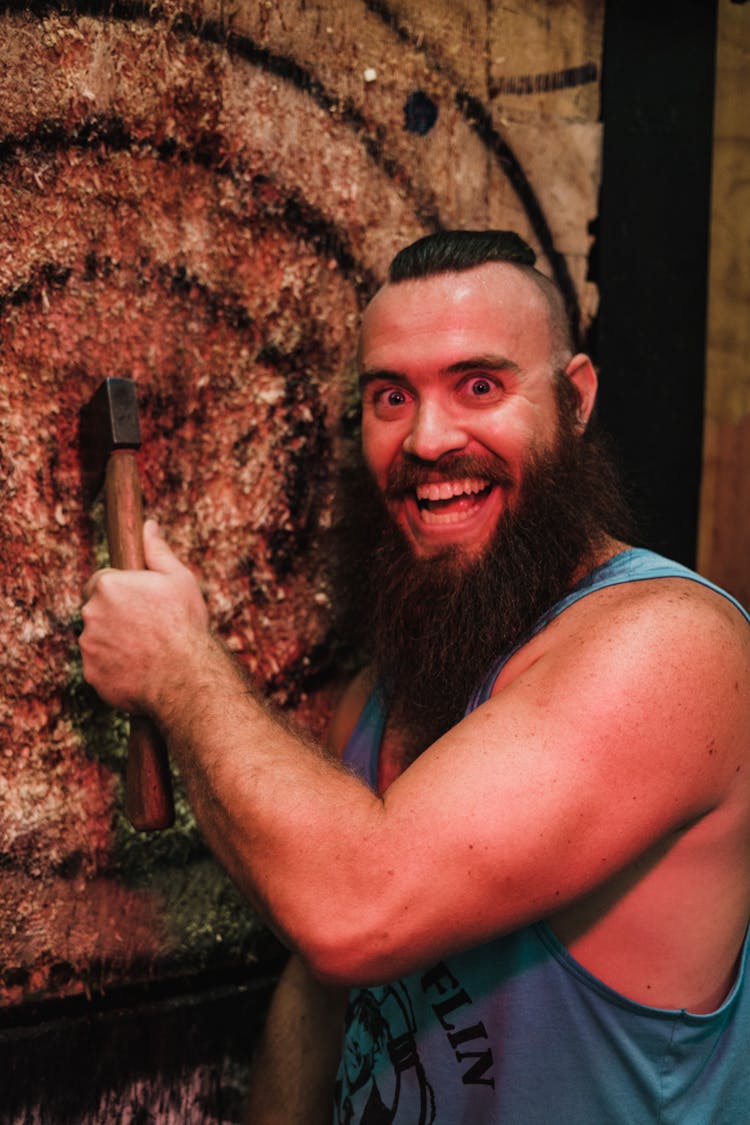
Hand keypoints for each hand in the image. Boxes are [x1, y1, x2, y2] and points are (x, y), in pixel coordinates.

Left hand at [80, 520, 209, 716]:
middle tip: (148, 627)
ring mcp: (89, 646)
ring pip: (98, 639)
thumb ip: (157, 551)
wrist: (185, 676)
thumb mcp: (179, 579)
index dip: (122, 591)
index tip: (140, 603)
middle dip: (117, 616)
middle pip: (97, 610)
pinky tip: (140, 669)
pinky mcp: (92, 674)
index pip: (100, 582)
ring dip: (115, 642)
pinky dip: (114, 668)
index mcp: (108, 585)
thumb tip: (149, 526)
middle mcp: (91, 613)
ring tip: (147, 650)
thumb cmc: (185, 625)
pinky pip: (100, 667)